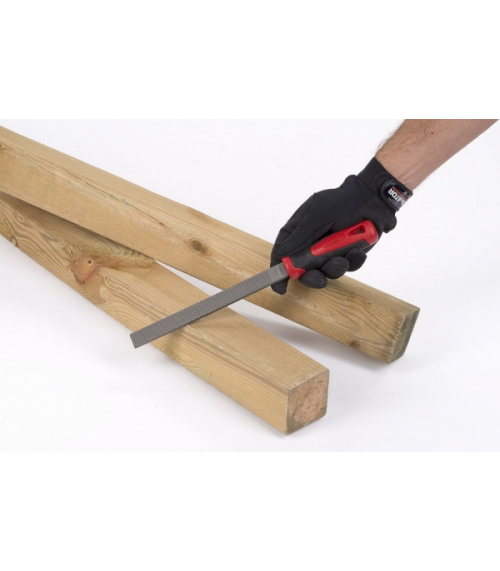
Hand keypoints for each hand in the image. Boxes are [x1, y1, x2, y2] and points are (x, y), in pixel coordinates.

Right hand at [270, 158, 411, 293]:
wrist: (372, 198)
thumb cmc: (340, 202)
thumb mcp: (315, 216)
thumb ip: (298, 236)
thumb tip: (280, 253)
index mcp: (299, 231)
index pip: (283, 254)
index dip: (279, 271)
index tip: (280, 287)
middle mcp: (312, 244)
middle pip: (304, 269)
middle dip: (312, 277)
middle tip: (319, 279)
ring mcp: (331, 250)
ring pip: (327, 271)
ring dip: (335, 268)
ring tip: (344, 258)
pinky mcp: (348, 254)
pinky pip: (348, 267)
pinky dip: (353, 261)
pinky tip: (358, 251)